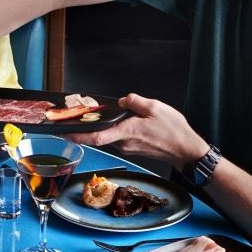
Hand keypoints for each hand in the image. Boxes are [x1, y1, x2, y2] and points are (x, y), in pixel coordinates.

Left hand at [65, 93, 209, 168]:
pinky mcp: (132, 149)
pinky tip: (120, 122)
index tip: (65, 134)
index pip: (96, 137)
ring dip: (103, 128)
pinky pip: (118, 138)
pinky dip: (114, 130)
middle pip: (99, 135)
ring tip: (98, 117)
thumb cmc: (173, 130)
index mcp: (126, 132)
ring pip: (109, 136)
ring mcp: (127, 148)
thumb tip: (122, 101)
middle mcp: (123, 143)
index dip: (79, 136)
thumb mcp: (155, 107)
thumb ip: (135, 101)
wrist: (186, 150)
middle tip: (75, 119)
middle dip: (87, 128)